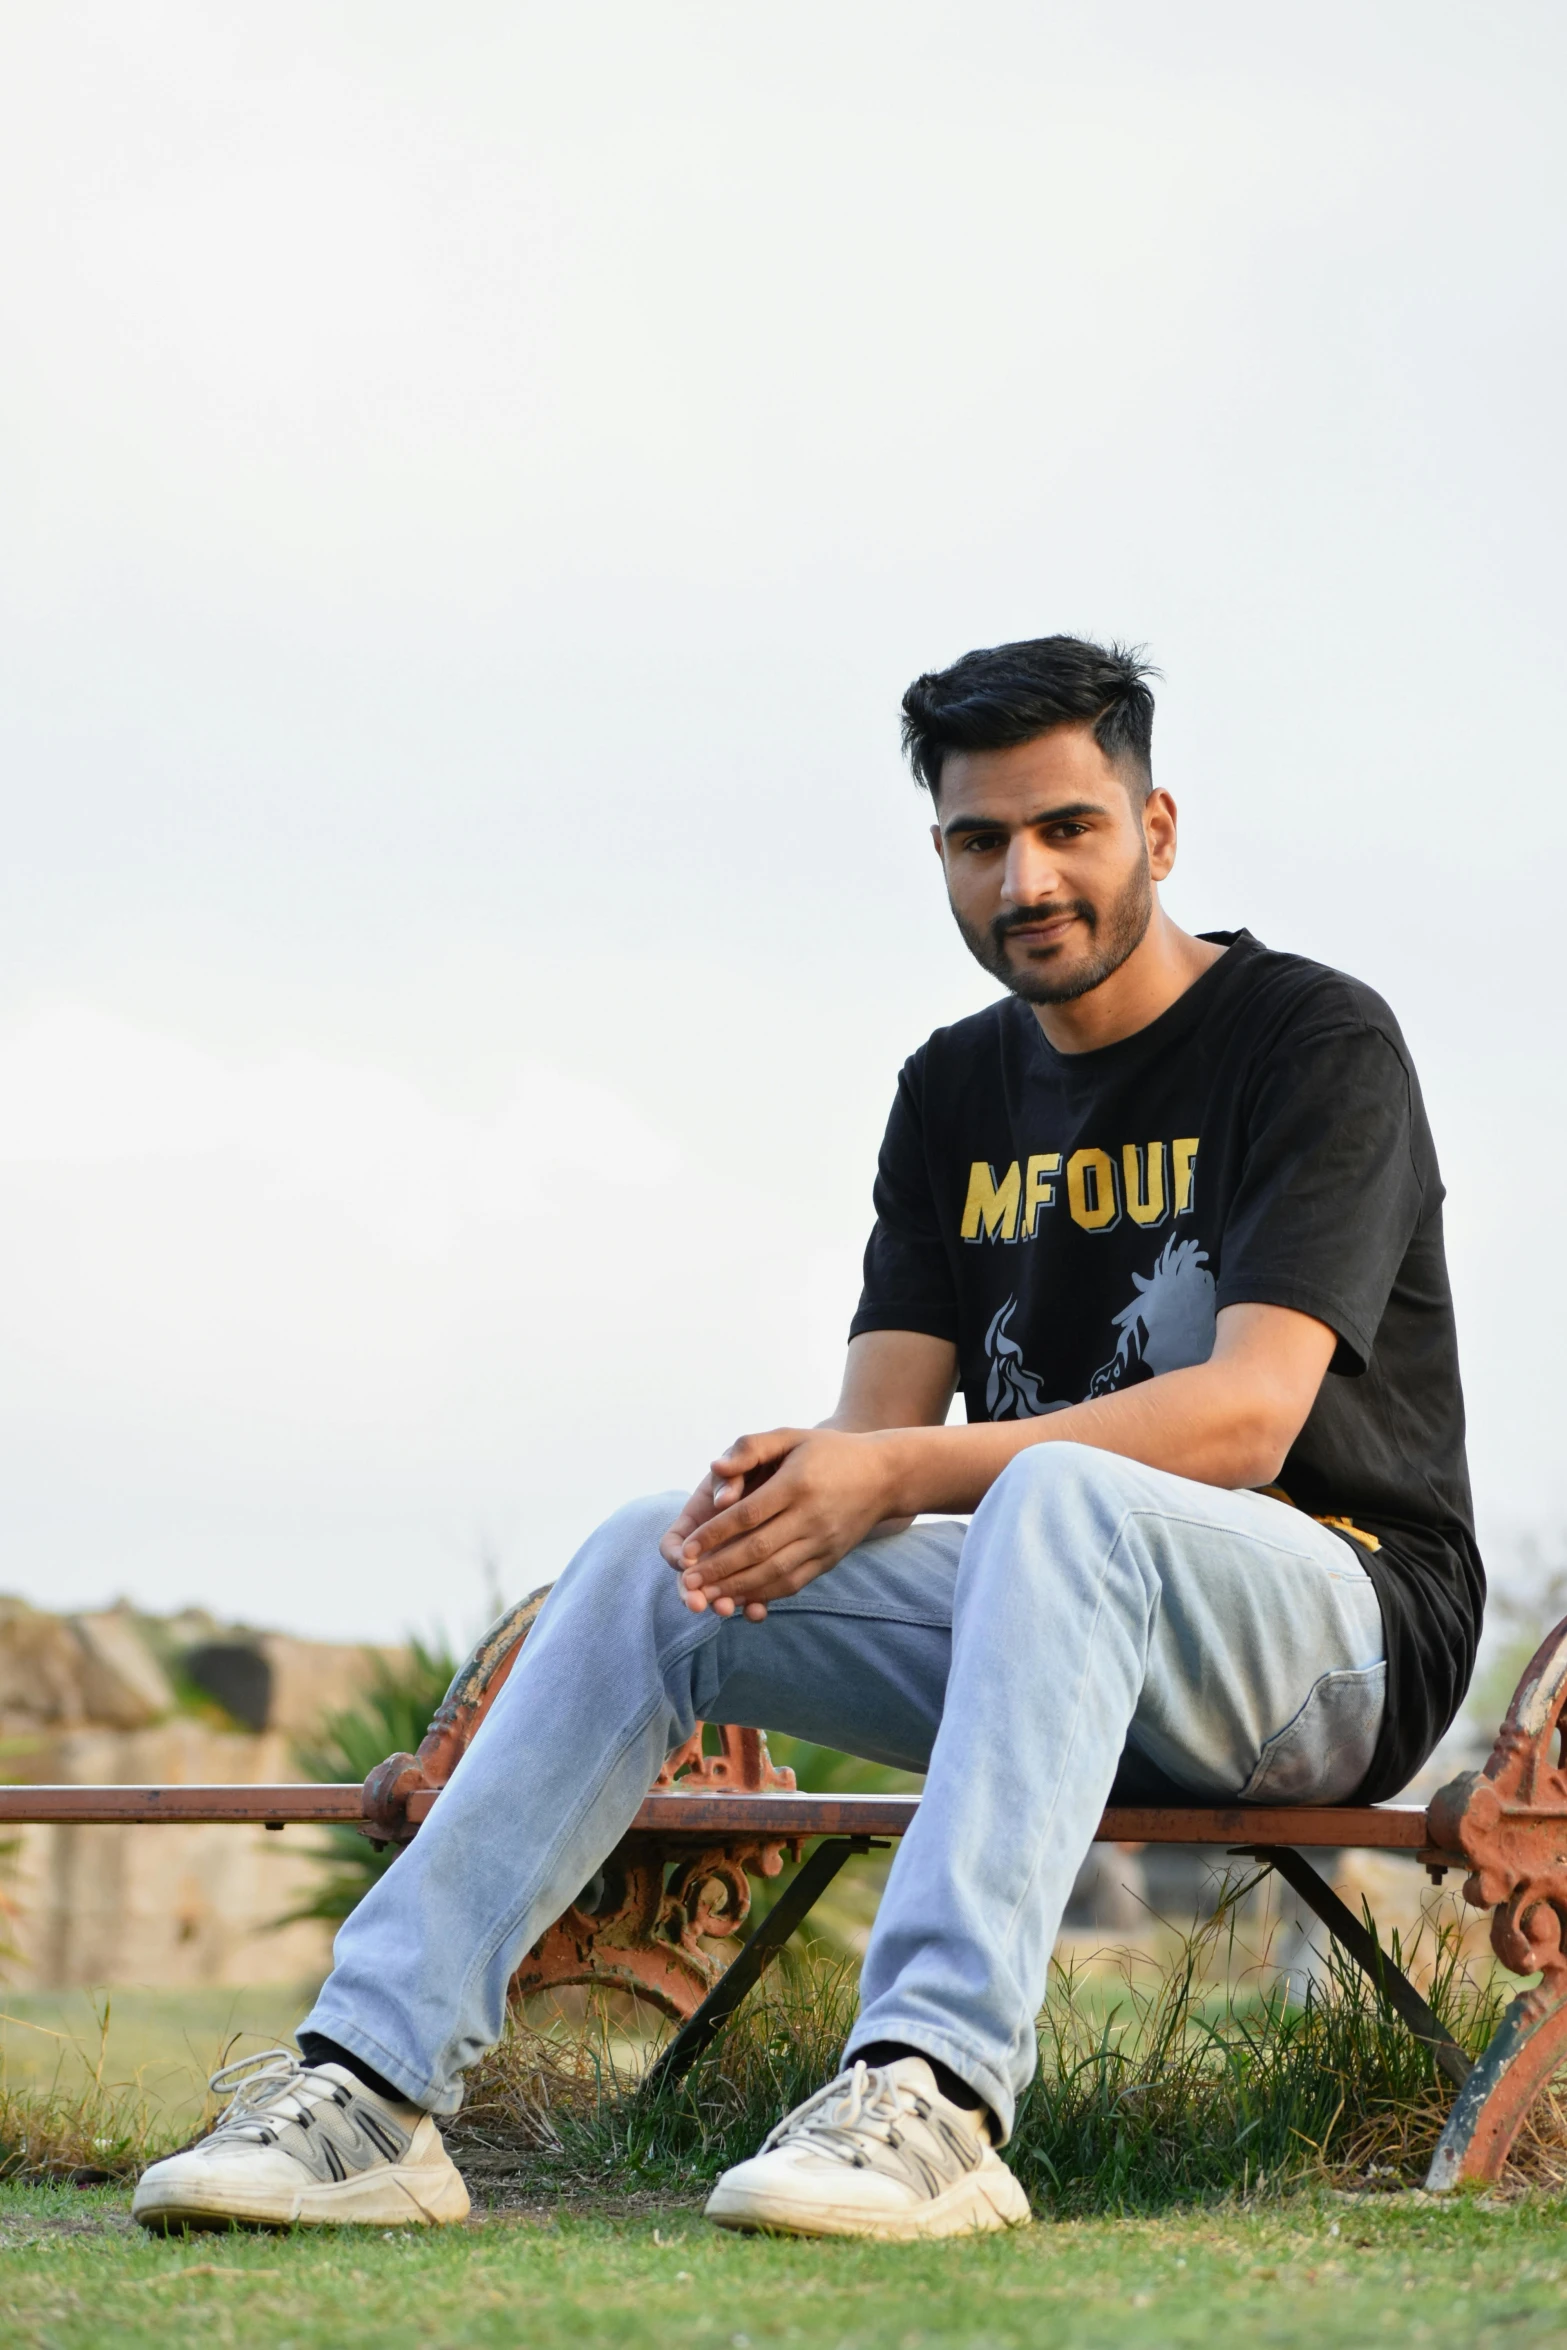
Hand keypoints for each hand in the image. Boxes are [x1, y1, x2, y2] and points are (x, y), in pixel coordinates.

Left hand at [662, 1426, 901, 1617]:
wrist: (885, 1476)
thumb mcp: (791, 1436)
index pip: (747, 1515)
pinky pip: (793, 1582)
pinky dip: (764, 1594)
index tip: (686, 1551)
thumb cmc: (829, 1451)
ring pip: (774, 1573)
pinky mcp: (830, 1559)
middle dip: (718, 1570)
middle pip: (757, 1550)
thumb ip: (750, 1447)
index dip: (713, 1535)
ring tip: (706, 1597)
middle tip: (687, 1583)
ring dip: (736, 1588)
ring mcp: (823, 1541)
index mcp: (797, 1484)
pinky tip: (739, 1599)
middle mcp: (811, 1517)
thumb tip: (714, 1468)